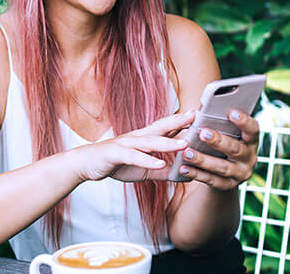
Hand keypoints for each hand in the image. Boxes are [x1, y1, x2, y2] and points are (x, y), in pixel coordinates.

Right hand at [72, 110, 193, 182]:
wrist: (86, 164)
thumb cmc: (116, 163)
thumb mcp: (144, 168)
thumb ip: (164, 170)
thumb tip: (186, 175)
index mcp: (145, 137)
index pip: (168, 126)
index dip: (185, 120)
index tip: (203, 114)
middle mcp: (138, 137)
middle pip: (161, 126)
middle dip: (180, 120)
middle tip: (197, 115)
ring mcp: (127, 144)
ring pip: (150, 141)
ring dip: (168, 142)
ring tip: (185, 143)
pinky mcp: (117, 154)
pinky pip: (135, 156)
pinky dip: (148, 159)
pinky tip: (160, 162)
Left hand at [176, 109, 258, 189]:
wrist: (225, 172)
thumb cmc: (222, 143)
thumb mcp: (225, 133)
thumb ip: (217, 122)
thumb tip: (198, 111)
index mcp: (251, 141)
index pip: (252, 129)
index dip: (244, 121)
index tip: (231, 112)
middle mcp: (250, 158)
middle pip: (235, 149)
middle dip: (218, 141)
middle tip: (202, 133)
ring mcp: (240, 174)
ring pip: (222, 167)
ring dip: (203, 160)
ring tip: (187, 153)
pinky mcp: (228, 185)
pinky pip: (211, 180)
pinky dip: (196, 174)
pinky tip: (183, 168)